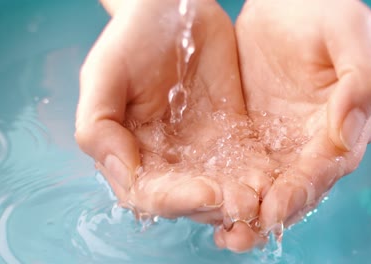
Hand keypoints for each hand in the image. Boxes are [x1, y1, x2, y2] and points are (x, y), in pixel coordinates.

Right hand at [75, 0, 271, 251]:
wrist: (174, 8)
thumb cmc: (132, 37)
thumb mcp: (103, 74)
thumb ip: (98, 126)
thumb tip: (123, 172)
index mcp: (132, 152)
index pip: (150, 194)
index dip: (176, 201)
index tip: (206, 193)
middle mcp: (166, 159)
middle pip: (189, 200)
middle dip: (215, 206)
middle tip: (243, 204)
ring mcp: (201, 150)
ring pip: (220, 190)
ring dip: (239, 201)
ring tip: (261, 200)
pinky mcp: (231, 135)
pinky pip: (245, 165)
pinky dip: (259, 179)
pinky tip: (272, 182)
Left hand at [232, 0, 370, 240]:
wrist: (286, 1)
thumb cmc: (325, 12)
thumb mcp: (350, 35)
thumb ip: (360, 83)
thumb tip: (346, 135)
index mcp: (346, 123)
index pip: (326, 166)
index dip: (303, 189)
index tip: (277, 207)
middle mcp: (315, 140)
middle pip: (297, 186)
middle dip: (272, 211)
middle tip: (243, 232)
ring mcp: (282, 139)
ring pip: (268, 183)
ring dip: (249, 208)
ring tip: (226, 231)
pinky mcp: (253, 133)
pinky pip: (242, 164)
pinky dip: (231, 185)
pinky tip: (211, 201)